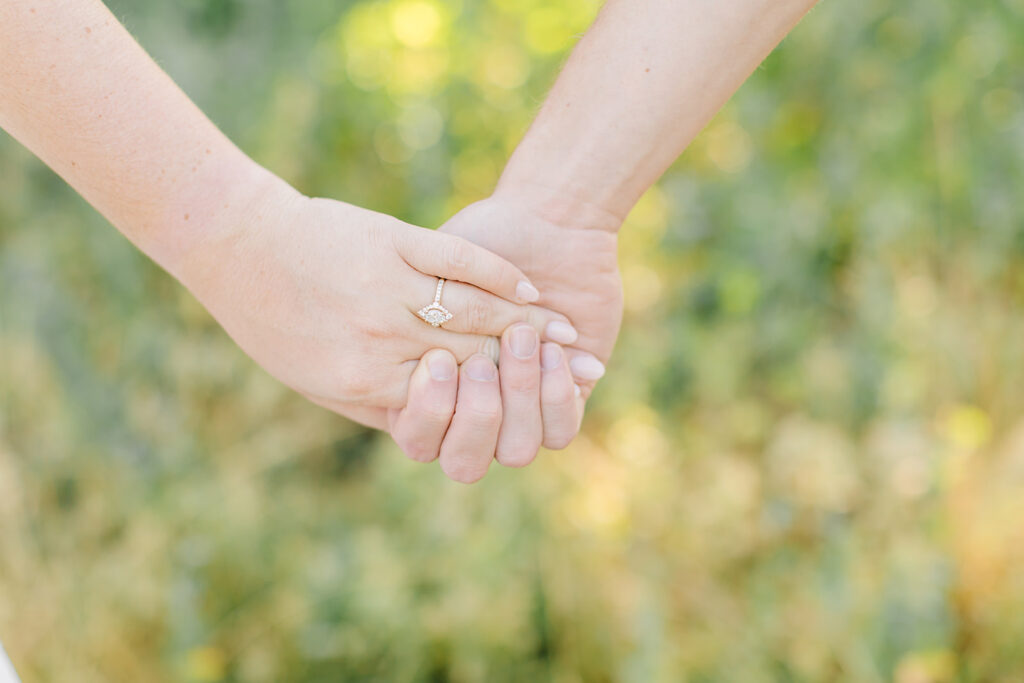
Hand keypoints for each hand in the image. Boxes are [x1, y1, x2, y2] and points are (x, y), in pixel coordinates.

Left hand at [177, 183, 576, 411]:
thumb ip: (383, 402)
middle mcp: (384, 337)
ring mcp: (390, 284)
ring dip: (529, 322)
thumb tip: (440, 422)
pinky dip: (497, 273)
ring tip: (569, 331)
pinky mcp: (393, 237)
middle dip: (535, 366)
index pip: (457, 396)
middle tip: (586, 367)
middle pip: (478, 354)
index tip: (550, 401)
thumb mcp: (320, 382)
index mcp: (367, 382)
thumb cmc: (274, 324)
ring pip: (476, 309)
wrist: (237, 246)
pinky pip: (457, 259)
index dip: (510, 400)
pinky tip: (527, 286)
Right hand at [370, 192, 621, 479]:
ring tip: (522, 341)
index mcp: (433, 388)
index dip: (430, 407)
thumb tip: (396, 375)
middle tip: (480, 361)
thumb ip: (411, 322)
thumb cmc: (481, 238)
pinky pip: (561, 429)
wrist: (548, 221)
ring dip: (518, 401)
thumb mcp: (434, 266)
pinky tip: (555, 354)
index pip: (422, 431)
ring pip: (516, 449)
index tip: (437, 363)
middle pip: (466, 454)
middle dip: (476, 405)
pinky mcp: (565, 397)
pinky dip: (557, 399)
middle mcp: (476, 409)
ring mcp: (522, 408)